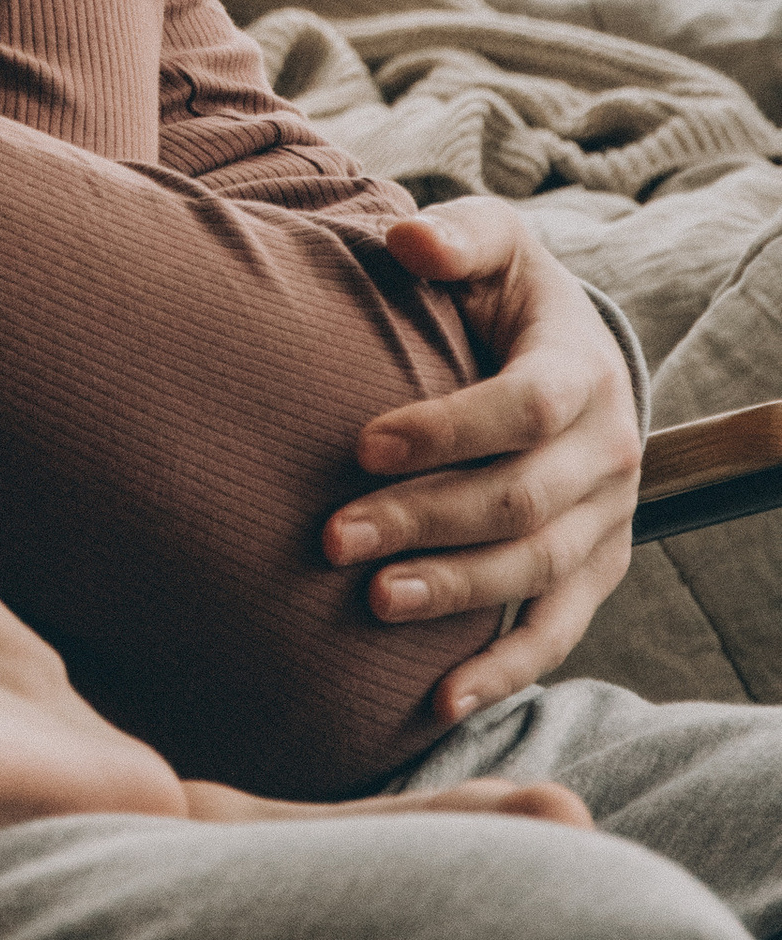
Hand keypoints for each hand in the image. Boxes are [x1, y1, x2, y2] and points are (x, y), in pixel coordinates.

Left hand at [324, 199, 642, 725]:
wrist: (562, 356)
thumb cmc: (504, 296)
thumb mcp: (492, 247)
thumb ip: (455, 239)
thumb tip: (406, 238)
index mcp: (582, 370)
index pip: (525, 407)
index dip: (448, 428)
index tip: (361, 442)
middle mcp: (608, 452)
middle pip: (520, 499)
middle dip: (424, 520)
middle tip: (331, 537)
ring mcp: (604, 522)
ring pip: (533, 572)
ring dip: (454, 593)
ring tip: (372, 602)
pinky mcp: (590, 573)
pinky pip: (555, 633)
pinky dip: (503, 672)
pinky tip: (440, 701)